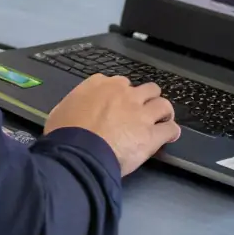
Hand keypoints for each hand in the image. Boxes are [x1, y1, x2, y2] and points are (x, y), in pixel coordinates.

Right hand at [45, 75, 179, 175]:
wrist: (80, 151)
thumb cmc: (66, 133)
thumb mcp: (62, 111)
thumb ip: (75, 105)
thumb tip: (74, 111)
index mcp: (100, 85)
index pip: (118, 83)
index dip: (120, 95)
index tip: (118, 104)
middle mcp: (123, 93)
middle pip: (145, 89)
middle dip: (146, 98)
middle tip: (143, 110)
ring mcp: (139, 112)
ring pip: (162, 104)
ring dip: (163, 112)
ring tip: (162, 119)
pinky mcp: (151, 134)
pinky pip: (170, 128)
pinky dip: (171, 131)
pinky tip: (170, 135)